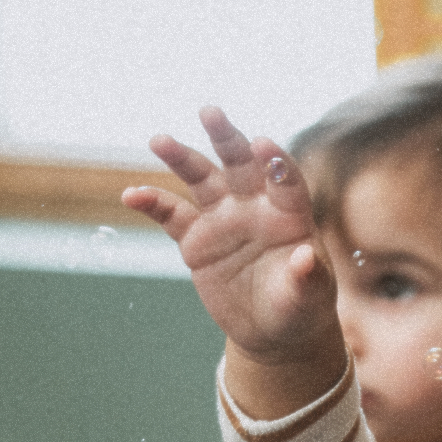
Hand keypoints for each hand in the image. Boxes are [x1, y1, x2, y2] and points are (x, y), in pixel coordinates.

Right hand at [121, 108, 340, 367]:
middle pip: (239, 163)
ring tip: (159, 140)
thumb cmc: (300, 306)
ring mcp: (223, 218)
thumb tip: (306, 257)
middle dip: (225, 138)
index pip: (284, 179)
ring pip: (201, 179)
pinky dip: (151, 203)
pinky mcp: (196, 238)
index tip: (263, 145)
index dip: (274, 162)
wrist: (271, 330)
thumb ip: (308, 275)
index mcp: (290, 214)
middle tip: (210, 112)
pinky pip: (170, 215)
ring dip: (181, 158)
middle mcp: (255, 206)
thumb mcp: (309, 297)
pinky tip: (131, 195)